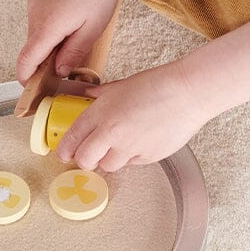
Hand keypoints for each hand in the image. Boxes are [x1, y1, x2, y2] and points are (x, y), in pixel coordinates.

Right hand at [16, 0, 127, 83]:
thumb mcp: (93, 28)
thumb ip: (73, 53)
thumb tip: (60, 71)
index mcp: (47, 26)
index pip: (26, 60)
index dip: (26, 78)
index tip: (31, 89)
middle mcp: (35, 13)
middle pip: (33, 47)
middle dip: (46, 59)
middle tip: (69, 63)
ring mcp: (35, 0)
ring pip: (37, 31)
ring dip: (51, 40)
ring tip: (78, 32)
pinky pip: (40, 16)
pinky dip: (52, 24)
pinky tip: (73, 15)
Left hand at [55, 63, 206, 172]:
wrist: (186, 93)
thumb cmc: (156, 84)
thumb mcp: (121, 85)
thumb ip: (100, 95)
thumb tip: (87, 96)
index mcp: (101, 112)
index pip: (73, 138)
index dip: (65, 149)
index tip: (63, 153)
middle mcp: (112, 133)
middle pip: (85, 160)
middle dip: (84, 160)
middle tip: (87, 155)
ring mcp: (130, 148)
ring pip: (109, 166)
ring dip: (109, 159)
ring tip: (117, 144)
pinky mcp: (148, 158)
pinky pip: (132, 163)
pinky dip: (131, 156)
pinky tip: (139, 140)